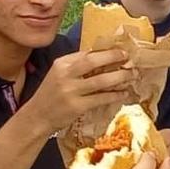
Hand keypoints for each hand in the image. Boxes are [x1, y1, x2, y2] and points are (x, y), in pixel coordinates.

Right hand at [18, 49, 138, 138]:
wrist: (37, 117)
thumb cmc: (51, 95)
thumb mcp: (59, 74)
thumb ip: (77, 66)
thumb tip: (103, 58)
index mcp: (62, 63)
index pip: (87, 53)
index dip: (106, 51)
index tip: (121, 51)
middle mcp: (65, 74)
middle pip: (93, 61)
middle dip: (114, 57)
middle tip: (129, 58)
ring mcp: (71, 91)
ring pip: (101, 80)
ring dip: (120, 77)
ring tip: (132, 75)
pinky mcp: (77, 106)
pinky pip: (101, 98)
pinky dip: (115, 95)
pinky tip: (124, 93)